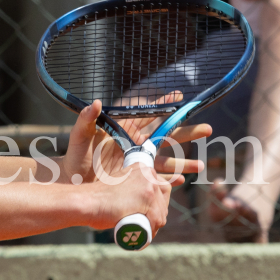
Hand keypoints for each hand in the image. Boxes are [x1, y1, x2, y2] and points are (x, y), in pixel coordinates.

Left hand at [60, 97, 210, 185]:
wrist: (71, 179)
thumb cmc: (74, 155)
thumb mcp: (80, 136)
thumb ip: (86, 119)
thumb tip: (95, 102)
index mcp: (124, 129)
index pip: (147, 114)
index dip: (164, 105)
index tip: (180, 97)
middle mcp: (135, 144)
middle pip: (166, 136)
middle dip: (187, 132)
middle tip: (208, 129)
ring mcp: (136, 162)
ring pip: (165, 159)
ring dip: (184, 162)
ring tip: (201, 166)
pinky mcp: (134, 177)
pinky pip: (155, 178)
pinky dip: (168, 180)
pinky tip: (180, 182)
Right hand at [88, 160, 173, 234]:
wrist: (86, 202)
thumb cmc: (97, 200)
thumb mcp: (119, 188)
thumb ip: (132, 190)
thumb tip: (142, 206)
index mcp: (142, 168)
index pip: (161, 187)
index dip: (156, 203)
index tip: (147, 213)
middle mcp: (148, 173)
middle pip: (163, 199)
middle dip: (156, 214)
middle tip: (143, 225)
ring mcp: (149, 184)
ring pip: (161, 212)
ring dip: (152, 225)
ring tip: (139, 232)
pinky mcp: (147, 197)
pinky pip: (157, 220)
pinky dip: (150, 232)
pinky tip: (142, 237)